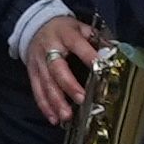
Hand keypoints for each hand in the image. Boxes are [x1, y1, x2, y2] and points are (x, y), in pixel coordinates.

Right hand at [23, 13, 98, 127]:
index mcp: (65, 35)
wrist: (35, 26)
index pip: (78, 45)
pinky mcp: (32, 73)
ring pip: (46, 84)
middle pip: (58, 69)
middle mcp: (49, 49)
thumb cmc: (62, 29)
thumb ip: (94, 38)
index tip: (100, 67)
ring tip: (66, 116)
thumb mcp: (79, 26)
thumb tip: (111, 51)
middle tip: (81, 99)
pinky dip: (45, 106)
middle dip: (69, 86)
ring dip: (56, 102)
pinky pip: (37, 91)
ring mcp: (39, 62)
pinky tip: (54, 118)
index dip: (89, 56)